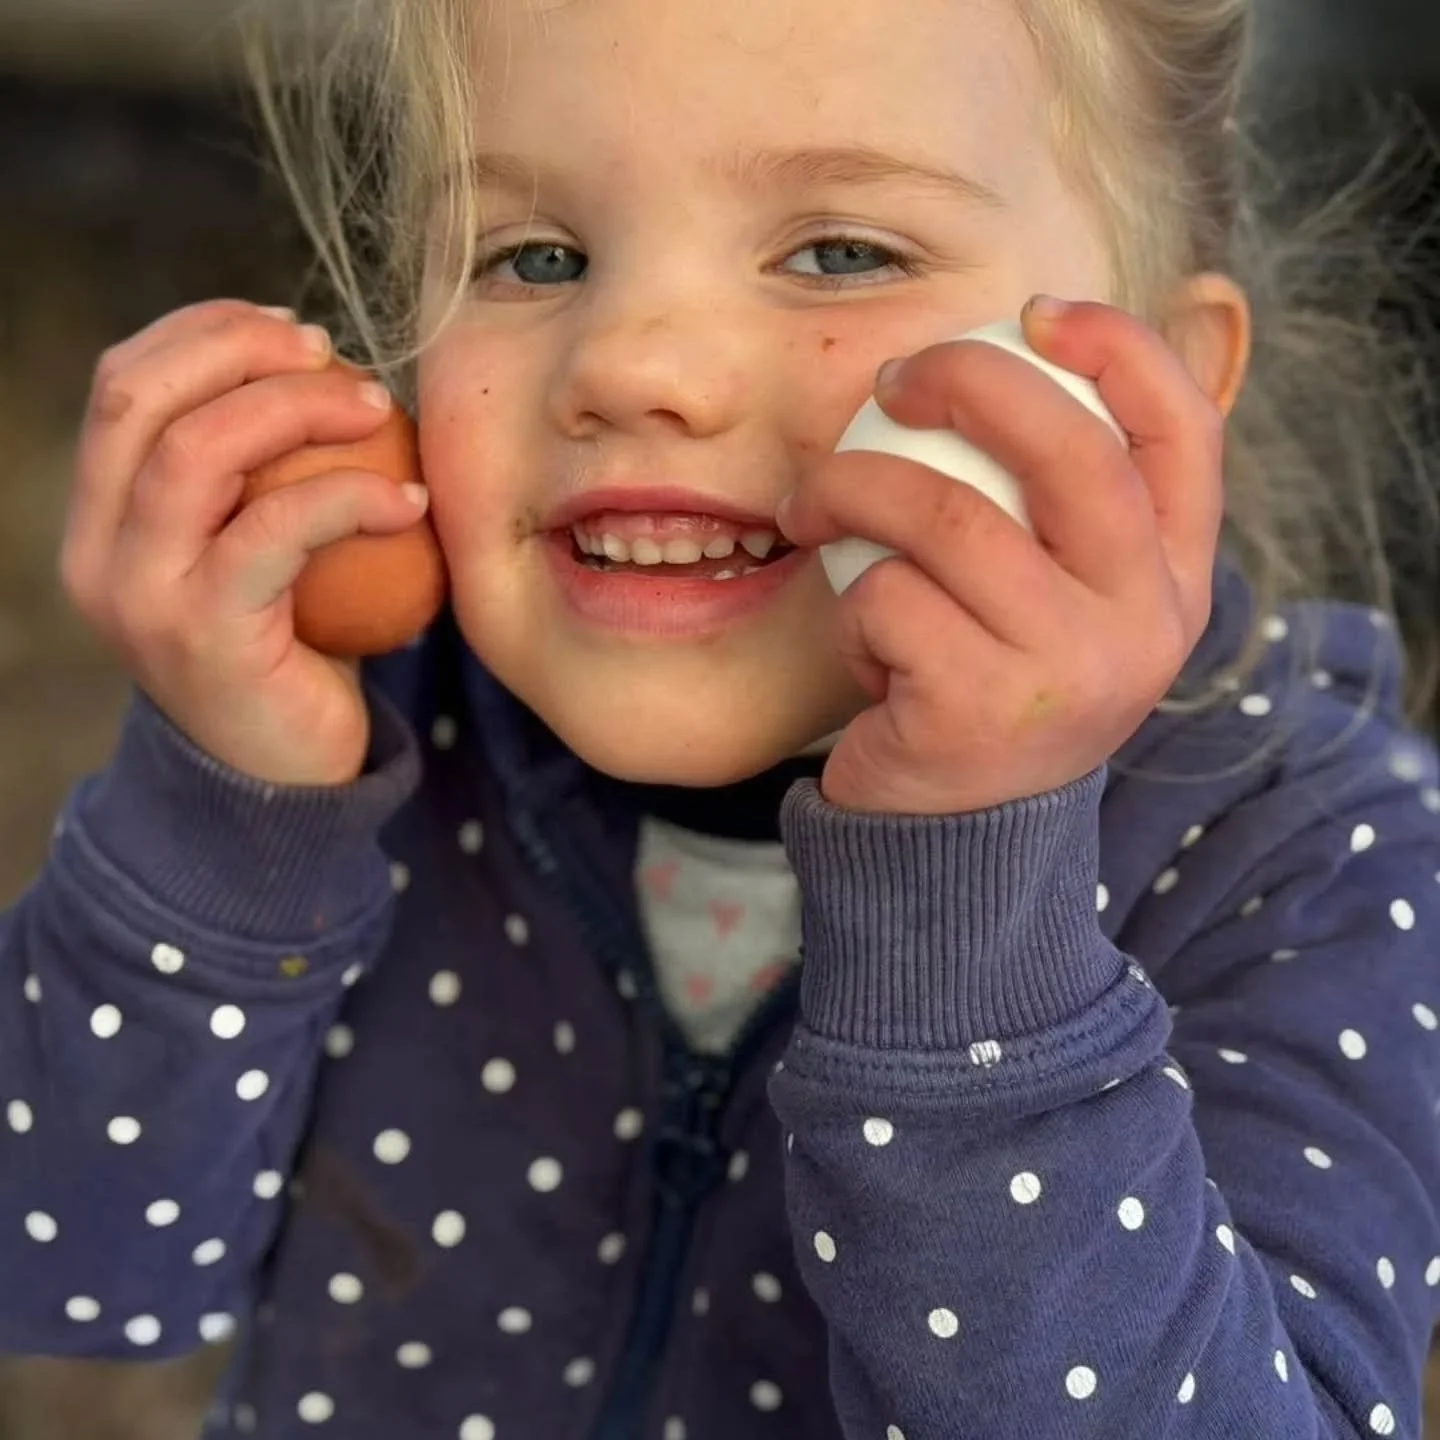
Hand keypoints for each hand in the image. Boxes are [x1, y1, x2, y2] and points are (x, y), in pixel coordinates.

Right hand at [60, 300, 430, 786]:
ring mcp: (141, 594)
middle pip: (142, 396)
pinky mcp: (204, 634)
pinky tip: (409, 502)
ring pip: (199, 450)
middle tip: (336, 358)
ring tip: (378, 412)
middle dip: (243, 350)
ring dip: (300, 410)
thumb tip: (320, 367)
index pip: (123, 384)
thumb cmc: (291, 651)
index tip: (297, 332)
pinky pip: (278, 529)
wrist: (286, 780)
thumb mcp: (255, 553)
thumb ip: (253, 478)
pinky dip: (351, 496)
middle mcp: (99, 553)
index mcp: (102, 520)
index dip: (205, 332)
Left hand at [779, 298, 1223, 814]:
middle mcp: (1144, 622)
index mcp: (1175, 579)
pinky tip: (863, 643)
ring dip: (852, 491)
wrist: (960, 838)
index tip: (1034, 313)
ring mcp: (1070, 670)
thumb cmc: (994, 683)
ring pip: (946, 516)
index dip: (1118, 349)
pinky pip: (885, 600)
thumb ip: (1060, 507)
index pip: (1182, 432)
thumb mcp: (1057, 599)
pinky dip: (851, 608)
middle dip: (965, 380)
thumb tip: (1016, 353)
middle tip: (891, 383)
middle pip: (1067, 449)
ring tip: (812, 505)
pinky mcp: (980, 711)